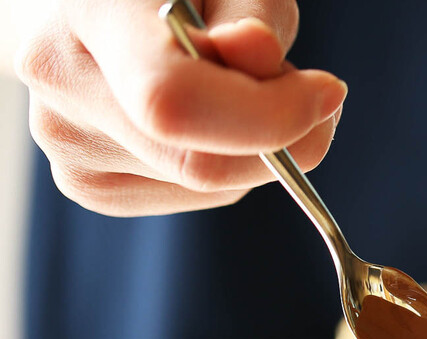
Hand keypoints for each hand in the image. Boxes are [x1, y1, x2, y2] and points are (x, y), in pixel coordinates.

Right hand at [14, 0, 345, 216]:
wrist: (94, 6)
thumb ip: (253, 14)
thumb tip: (258, 57)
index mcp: (89, 14)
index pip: (176, 101)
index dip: (268, 115)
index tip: (329, 91)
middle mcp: (63, 85)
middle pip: (201, 164)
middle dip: (280, 137)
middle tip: (305, 90)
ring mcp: (67, 146)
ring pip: (210, 188)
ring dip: (255, 149)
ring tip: (232, 88)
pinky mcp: (89, 186)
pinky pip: (195, 197)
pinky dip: (229, 166)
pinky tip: (207, 120)